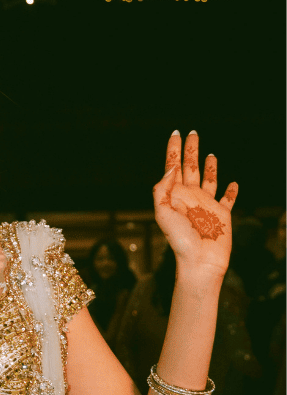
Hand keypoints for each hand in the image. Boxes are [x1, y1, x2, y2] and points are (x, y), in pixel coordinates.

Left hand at [152, 130, 237, 278]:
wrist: (200, 261)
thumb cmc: (180, 240)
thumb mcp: (162, 213)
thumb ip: (162, 189)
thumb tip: (172, 167)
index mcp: (175, 195)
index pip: (173, 166)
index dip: (174, 149)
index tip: (176, 133)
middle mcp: (191, 197)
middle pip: (191, 167)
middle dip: (191, 150)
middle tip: (193, 133)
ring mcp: (207, 205)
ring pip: (209, 179)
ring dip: (210, 167)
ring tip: (210, 154)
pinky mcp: (222, 215)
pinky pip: (228, 199)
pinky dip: (231, 191)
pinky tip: (232, 183)